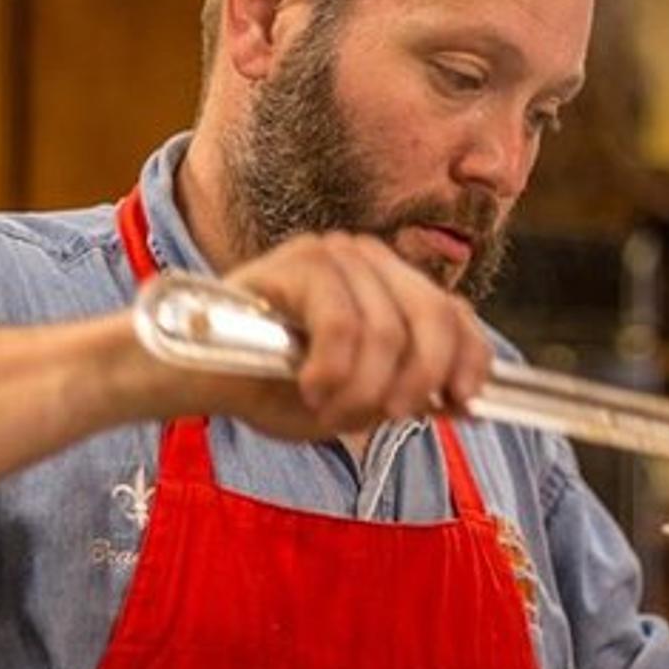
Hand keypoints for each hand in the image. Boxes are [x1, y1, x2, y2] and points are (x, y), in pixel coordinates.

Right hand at [191, 232, 492, 440]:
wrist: (197, 377)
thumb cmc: (273, 387)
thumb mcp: (355, 399)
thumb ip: (406, 394)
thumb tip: (465, 402)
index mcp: (391, 286)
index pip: (456, 313)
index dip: (471, 360)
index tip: (463, 404)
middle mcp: (370, 258)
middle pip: (433, 318)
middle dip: (418, 381)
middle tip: (387, 414)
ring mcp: (335, 253)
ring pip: (387, 332)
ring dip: (360, 389)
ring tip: (326, 404)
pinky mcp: (299, 261)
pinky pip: (343, 326)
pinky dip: (333, 371)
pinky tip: (310, 387)